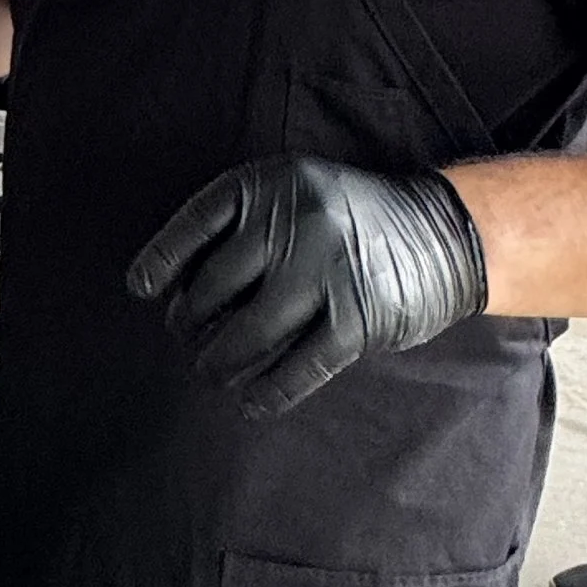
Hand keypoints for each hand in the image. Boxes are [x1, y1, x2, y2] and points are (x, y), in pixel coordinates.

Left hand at [126, 156, 487, 416]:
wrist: (444, 231)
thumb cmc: (350, 219)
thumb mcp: (296, 194)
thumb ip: (245, 227)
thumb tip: (173, 292)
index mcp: (272, 183)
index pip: (196, 223)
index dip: (162, 261)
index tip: (142, 290)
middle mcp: (295, 222)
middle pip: (213, 289)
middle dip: (191, 323)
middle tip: (189, 338)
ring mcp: (327, 272)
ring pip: (246, 335)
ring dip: (218, 363)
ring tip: (211, 371)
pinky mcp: (357, 321)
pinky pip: (295, 369)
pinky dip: (265, 393)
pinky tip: (248, 402)